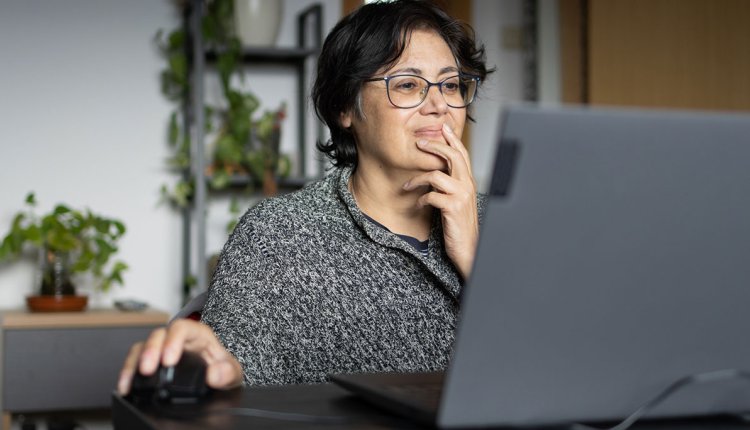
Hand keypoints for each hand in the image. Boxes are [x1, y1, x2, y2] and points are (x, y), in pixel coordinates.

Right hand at [117, 318, 242, 394]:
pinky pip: (135, 361)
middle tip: (147, 369)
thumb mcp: (233, 371)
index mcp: (198, 334)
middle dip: (150, 351)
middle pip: (159, 335)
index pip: (182, 328)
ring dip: (135, 362)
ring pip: (143, 346)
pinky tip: (125, 385)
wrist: (218, 377)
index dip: (173, 341)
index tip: (169, 359)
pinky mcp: (153, 361)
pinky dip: (128, 372)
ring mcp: (163, 348)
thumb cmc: (224, 369)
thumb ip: (228, 372)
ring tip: (131, 380)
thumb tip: (214, 375)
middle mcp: (178, 338)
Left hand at [403, 123, 478, 279]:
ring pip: (436, 175)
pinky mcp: (453, 208)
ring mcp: (461, 196)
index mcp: (469, 182)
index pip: (463, 154)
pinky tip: (417, 205)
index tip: (442, 127)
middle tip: (419, 143)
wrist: (470, 249)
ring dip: (417, 179)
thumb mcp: (458, 202)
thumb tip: (436, 174)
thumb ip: (451, 187)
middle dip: (435, 146)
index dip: (452, 139)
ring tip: (407, 185)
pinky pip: (431, 195)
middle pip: (453, 156)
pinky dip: (420, 199)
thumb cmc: (461, 226)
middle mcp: (468, 186)